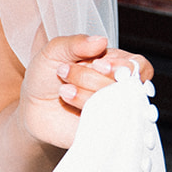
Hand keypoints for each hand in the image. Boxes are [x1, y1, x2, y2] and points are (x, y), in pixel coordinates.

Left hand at [18, 34, 153, 149]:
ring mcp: (114, 112)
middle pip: (127, 86)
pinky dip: (87, 113)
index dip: (123, 67)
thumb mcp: (55, 51)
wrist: (32, 106)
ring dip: (85, 94)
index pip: (139, 66)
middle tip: (65, 73)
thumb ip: (76, 43)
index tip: (98, 65)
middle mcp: (120, 89)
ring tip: (63, 90)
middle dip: (93, 78)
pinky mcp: (103, 131)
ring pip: (116, 106)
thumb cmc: (47, 75)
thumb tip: (101, 41)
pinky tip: (69, 102)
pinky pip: (107, 125)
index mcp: (116, 65)